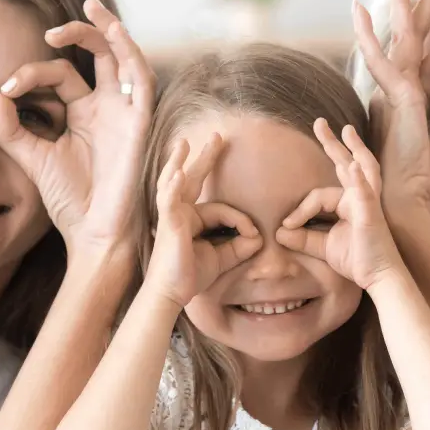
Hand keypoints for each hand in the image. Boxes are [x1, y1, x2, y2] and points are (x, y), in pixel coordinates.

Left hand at [0, 0, 155, 254]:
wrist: (93, 232)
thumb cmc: (69, 200)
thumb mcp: (31, 158)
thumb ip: (11, 129)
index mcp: (82, 113)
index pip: (60, 74)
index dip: (30, 74)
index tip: (6, 90)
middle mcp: (106, 107)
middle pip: (99, 54)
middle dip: (80, 31)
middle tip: (52, 28)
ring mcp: (125, 112)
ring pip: (123, 58)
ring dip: (109, 30)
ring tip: (90, 8)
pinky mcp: (140, 122)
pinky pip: (141, 80)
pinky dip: (130, 54)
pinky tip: (115, 33)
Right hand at [145, 135, 262, 307]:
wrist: (172, 294)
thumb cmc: (191, 275)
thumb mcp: (222, 258)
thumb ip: (240, 246)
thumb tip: (259, 237)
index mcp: (193, 219)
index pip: (221, 208)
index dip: (240, 220)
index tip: (253, 236)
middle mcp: (180, 213)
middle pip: (193, 180)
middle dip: (205, 158)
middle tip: (217, 136)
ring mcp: (172, 216)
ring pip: (176, 184)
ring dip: (179, 162)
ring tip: (183, 144)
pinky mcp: (169, 225)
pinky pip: (170, 201)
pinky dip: (173, 186)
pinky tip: (179, 173)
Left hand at [276, 120, 402, 289]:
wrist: (378, 278)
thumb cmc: (356, 260)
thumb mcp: (322, 247)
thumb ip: (302, 238)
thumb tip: (279, 232)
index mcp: (349, 203)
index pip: (318, 195)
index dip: (300, 210)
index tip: (286, 225)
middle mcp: (360, 197)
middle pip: (345, 164)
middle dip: (332, 143)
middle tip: (320, 122)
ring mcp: (368, 203)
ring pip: (361, 168)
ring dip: (353, 148)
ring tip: (346, 130)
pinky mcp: (371, 214)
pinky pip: (364, 193)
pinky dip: (359, 179)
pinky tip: (353, 166)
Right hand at [353, 0, 429, 213]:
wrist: (413, 204)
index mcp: (412, 103)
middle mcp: (397, 93)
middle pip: (412, 40)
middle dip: (423, 7)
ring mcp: (392, 93)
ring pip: (400, 41)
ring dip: (400, 8)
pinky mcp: (394, 96)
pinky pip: (389, 60)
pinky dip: (375, 39)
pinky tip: (362, 16)